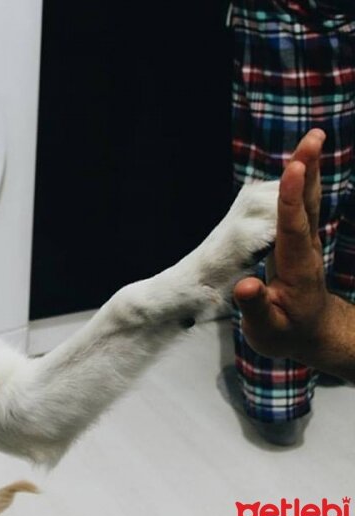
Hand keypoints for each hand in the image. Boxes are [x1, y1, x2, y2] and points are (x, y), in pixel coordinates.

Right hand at [232, 130, 332, 362]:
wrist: (316, 334)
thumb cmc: (287, 334)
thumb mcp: (267, 332)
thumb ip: (255, 308)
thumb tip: (245, 285)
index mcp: (296, 269)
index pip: (293, 228)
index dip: (291, 199)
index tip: (294, 169)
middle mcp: (305, 250)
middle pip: (308, 204)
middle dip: (310, 171)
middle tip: (314, 137)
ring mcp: (306, 243)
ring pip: (309, 201)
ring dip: (310, 168)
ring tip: (312, 138)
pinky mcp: (301, 240)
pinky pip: (302, 205)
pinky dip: (303, 181)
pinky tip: (300, 163)